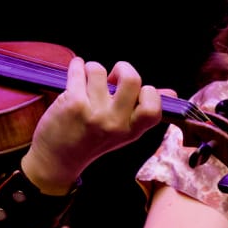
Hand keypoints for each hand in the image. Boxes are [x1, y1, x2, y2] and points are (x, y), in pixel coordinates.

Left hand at [20, 57, 162, 192]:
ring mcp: (94, 113)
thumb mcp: (122, 132)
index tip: (134, 92)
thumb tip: (171, 92)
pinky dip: (77, 65)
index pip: (154, 106)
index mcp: (131, 130)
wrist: (57, 161)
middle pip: (132, 79)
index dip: (147, 91)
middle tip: (113, 76)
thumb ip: (144, 111)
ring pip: (100, 70)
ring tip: (88, 79)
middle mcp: (115, 123)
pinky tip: (76, 71)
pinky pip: (80, 70)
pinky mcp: (73, 104)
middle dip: (123, 68)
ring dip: (93, 68)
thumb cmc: (91, 141)